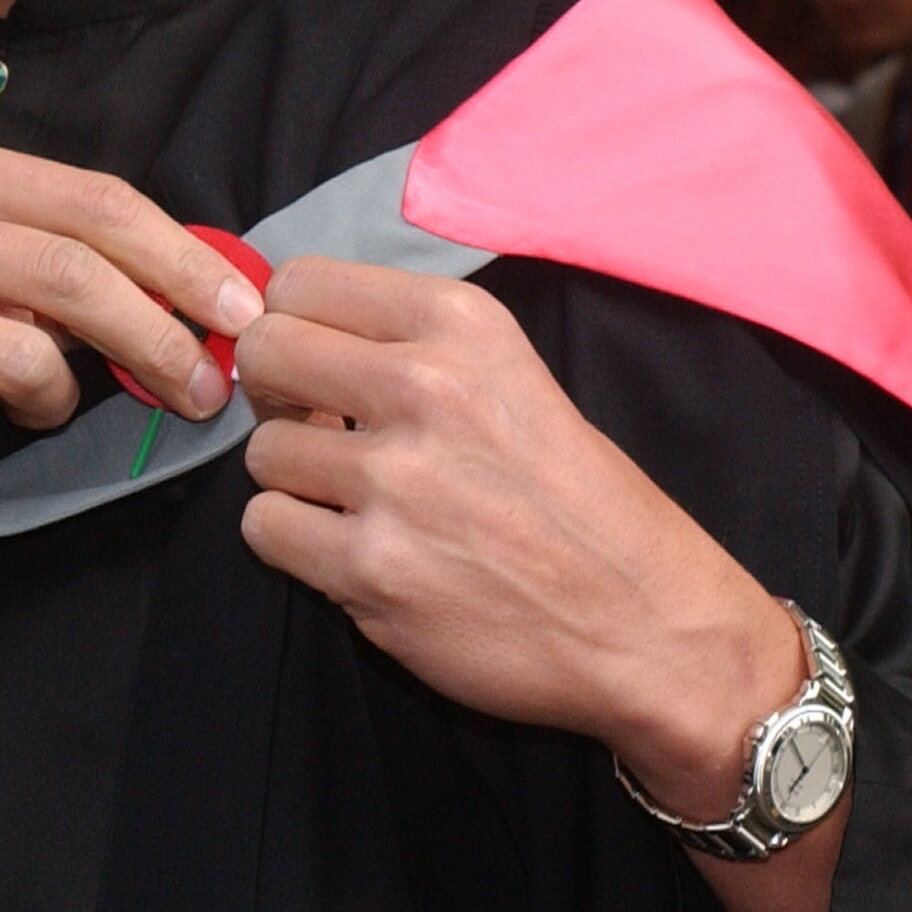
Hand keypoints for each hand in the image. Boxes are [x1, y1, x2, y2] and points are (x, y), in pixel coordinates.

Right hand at [0, 135, 254, 703]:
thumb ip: (70, 263)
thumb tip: (209, 290)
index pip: (88, 200)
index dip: (179, 257)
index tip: (241, 312)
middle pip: (68, 273)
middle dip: (157, 339)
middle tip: (202, 392)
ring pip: (22, 353)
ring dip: (51, 399)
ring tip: (22, 405)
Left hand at [232, 258, 806, 817]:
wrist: (649, 627)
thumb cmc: (582, 502)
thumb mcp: (513, 377)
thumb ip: (408, 350)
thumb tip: (291, 343)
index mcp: (462, 325)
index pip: (301, 285)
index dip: (293, 328)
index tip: (316, 367)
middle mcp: (424, 387)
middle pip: (266, 352)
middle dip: (276, 393)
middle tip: (315, 430)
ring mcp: (394, 482)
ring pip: (262, 452)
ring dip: (296, 481)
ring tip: (356, 505)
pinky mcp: (372, 569)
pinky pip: (265, 529)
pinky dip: (295, 544)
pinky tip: (350, 551)